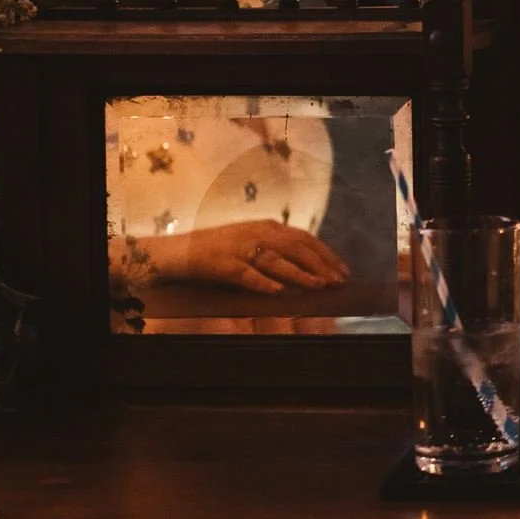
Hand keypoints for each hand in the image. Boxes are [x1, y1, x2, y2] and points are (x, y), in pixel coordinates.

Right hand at [135, 222, 348, 294]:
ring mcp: (239, 248)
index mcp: (266, 226)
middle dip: (321, 265)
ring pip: (276, 260)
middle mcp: (256, 233)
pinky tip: (278, 292)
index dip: (326, 254)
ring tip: (319, 286)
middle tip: (337, 282)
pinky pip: (245, 274)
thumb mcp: (252, 242)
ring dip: (300, 274)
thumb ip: (277, 248)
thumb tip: (309, 264)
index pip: (304, 238)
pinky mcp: (221, 264)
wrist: (176, 250)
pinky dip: (263, 282)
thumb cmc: (218, 249)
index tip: (343, 270)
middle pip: (296, 247)